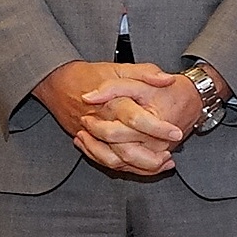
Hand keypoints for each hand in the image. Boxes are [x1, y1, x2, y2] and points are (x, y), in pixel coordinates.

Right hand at [35, 61, 187, 174]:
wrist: (60, 83)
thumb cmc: (92, 75)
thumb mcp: (122, 68)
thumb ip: (146, 72)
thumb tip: (167, 79)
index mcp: (113, 103)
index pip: (137, 119)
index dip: (159, 128)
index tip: (177, 133)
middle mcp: (102, 123)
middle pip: (126, 148)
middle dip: (151, 157)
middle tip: (170, 154)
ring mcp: (93, 136)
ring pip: (116, 161)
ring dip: (140, 167)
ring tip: (162, 163)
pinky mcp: (90, 143)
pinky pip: (107, 162)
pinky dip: (126, 168)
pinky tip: (145, 166)